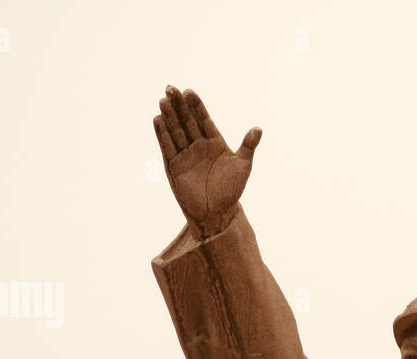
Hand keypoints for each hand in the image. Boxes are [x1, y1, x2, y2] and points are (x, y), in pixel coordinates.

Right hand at [153, 86, 260, 237]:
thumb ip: (248, 146)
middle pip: (186, 120)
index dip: (196, 106)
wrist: (217, 212)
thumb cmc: (232, 189)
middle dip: (179, 105)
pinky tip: (158, 120)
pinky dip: (162, 134)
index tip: (190, 91)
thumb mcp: (243, 166)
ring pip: (175, 131)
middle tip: (171, 88)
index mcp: (214, 141)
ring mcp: (185, 154)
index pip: (203, 118)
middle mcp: (198, 145)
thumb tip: (258, 128)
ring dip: (169, 116)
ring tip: (163, 100)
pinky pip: (167, 147)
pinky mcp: (174, 166)